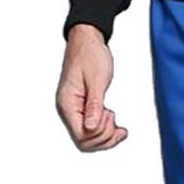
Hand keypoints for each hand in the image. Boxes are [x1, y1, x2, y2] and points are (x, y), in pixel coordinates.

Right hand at [56, 24, 127, 151]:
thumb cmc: (90, 54)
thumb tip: (90, 127)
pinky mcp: (82, 109)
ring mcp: (74, 111)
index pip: (80, 136)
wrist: (87, 40)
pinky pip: (92, 130)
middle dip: (104, 137)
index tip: (111, 117)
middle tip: (115, 120)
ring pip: (89, 139)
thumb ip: (94, 105)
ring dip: (106, 136)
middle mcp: (68, 110)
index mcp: (67, 103)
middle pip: (85, 142)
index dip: (99, 134)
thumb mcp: (96, 80)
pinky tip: (115, 124)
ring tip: (116, 121)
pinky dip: (106, 131)